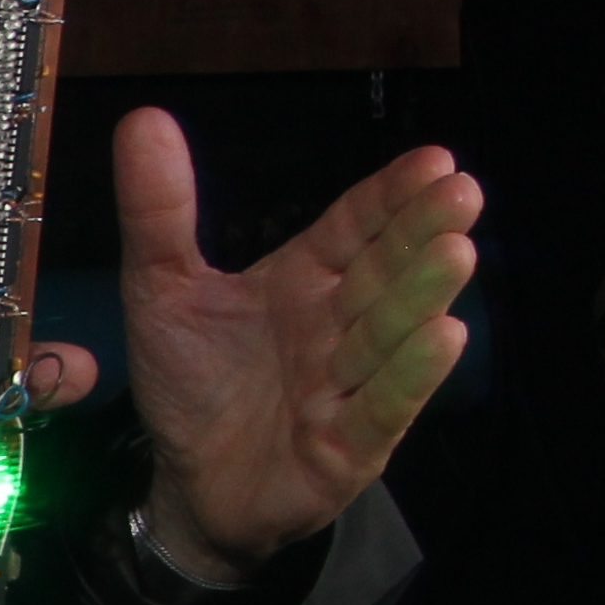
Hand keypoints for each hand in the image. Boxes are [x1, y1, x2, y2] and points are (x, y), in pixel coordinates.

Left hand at [113, 107, 478, 582]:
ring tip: (455, 251)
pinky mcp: (349, 445)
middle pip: (385, 272)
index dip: (391, 196)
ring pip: (391, 333)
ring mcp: (351, 383)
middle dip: (420, 233)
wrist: (190, 485)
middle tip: (459, 192)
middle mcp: (339, 325)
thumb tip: (144, 120)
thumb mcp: (161, 291)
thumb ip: (159, 212)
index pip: (357, 227)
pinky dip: (410, 374)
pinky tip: (443, 336)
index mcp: (305, 280)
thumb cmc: (192, 383)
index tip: (434, 160)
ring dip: (424, 293)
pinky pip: (383, 405)